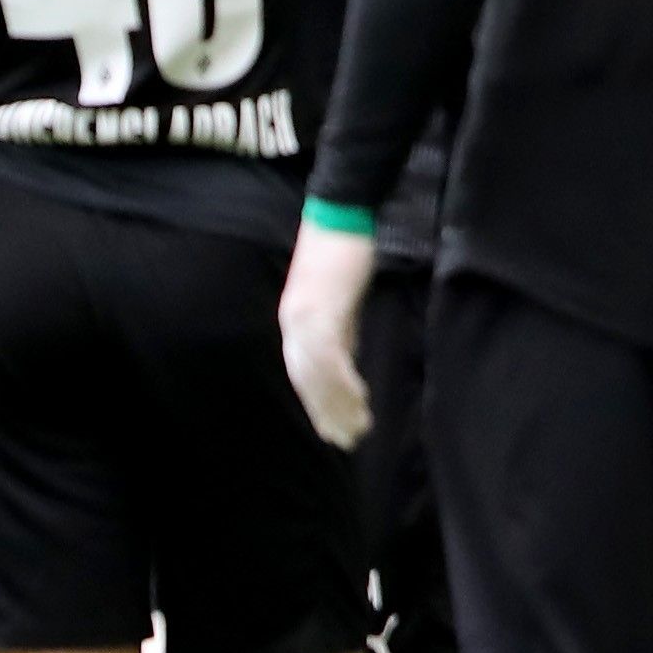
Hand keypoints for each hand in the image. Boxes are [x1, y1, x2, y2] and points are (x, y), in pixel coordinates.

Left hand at [278, 222, 378, 448]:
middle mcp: (293, 321)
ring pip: (315, 374)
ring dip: (337, 404)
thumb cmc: (343, 252)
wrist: (341, 212)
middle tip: (344, 440)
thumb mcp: (339, 299)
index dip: (316, 402)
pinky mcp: (322, 308)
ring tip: (358, 428)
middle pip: (304, 379)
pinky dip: (342, 381)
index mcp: (295, 319)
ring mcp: (304, 315)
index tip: (331, 427)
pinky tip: (358, 400)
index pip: (300, 372)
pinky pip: (328, 355)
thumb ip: (340, 329)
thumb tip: (346, 360)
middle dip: (324, 412)